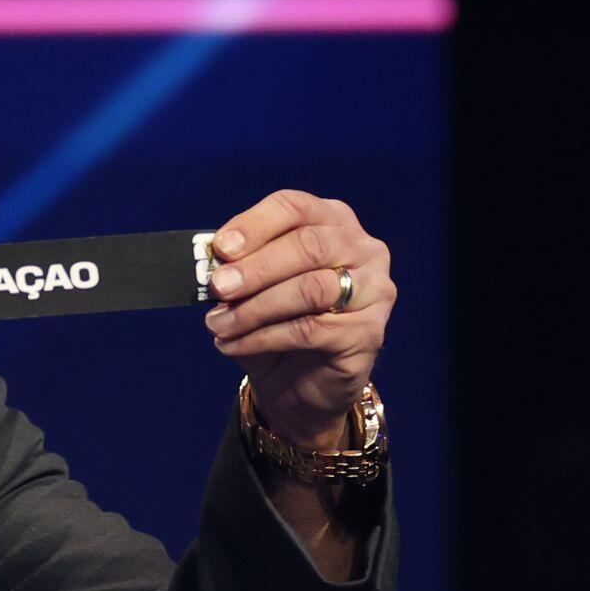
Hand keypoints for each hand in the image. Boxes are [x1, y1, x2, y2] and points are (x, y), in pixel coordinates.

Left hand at [202, 189, 394, 447]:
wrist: (300, 383)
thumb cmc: (276, 321)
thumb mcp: (253, 287)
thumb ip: (240, 267)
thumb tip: (215, 263)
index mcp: (332, 222)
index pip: (295, 207)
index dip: (255, 225)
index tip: (220, 248)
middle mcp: (363, 249)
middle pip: (308, 245)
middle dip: (255, 268)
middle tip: (217, 287)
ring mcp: (374, 290)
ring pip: (311, 289)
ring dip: (254, 308)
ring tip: (217, 324)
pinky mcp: (370, 332)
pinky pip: (309, 330)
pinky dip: (262, 337)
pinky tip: (233, 345)